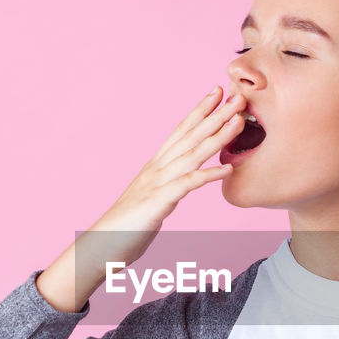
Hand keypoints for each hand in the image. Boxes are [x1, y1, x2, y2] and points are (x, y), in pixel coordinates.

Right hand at [36, 87, 245, 312]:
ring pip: (191, 154)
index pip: (180, 131)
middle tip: (238, 95)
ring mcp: (157, 184)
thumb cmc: (126, 226)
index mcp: (155, 166)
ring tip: (237, 120)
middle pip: (189, 136)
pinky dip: (208, 175)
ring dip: (217, 136)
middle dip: (215, 114)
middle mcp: (157, 169)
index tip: (217, 92)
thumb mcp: (151, 199)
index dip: (199, 110)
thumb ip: (167, 187)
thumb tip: (181, 183)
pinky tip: (227, 169)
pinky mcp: (158, 203)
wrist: (100, 246)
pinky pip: (187, 185)